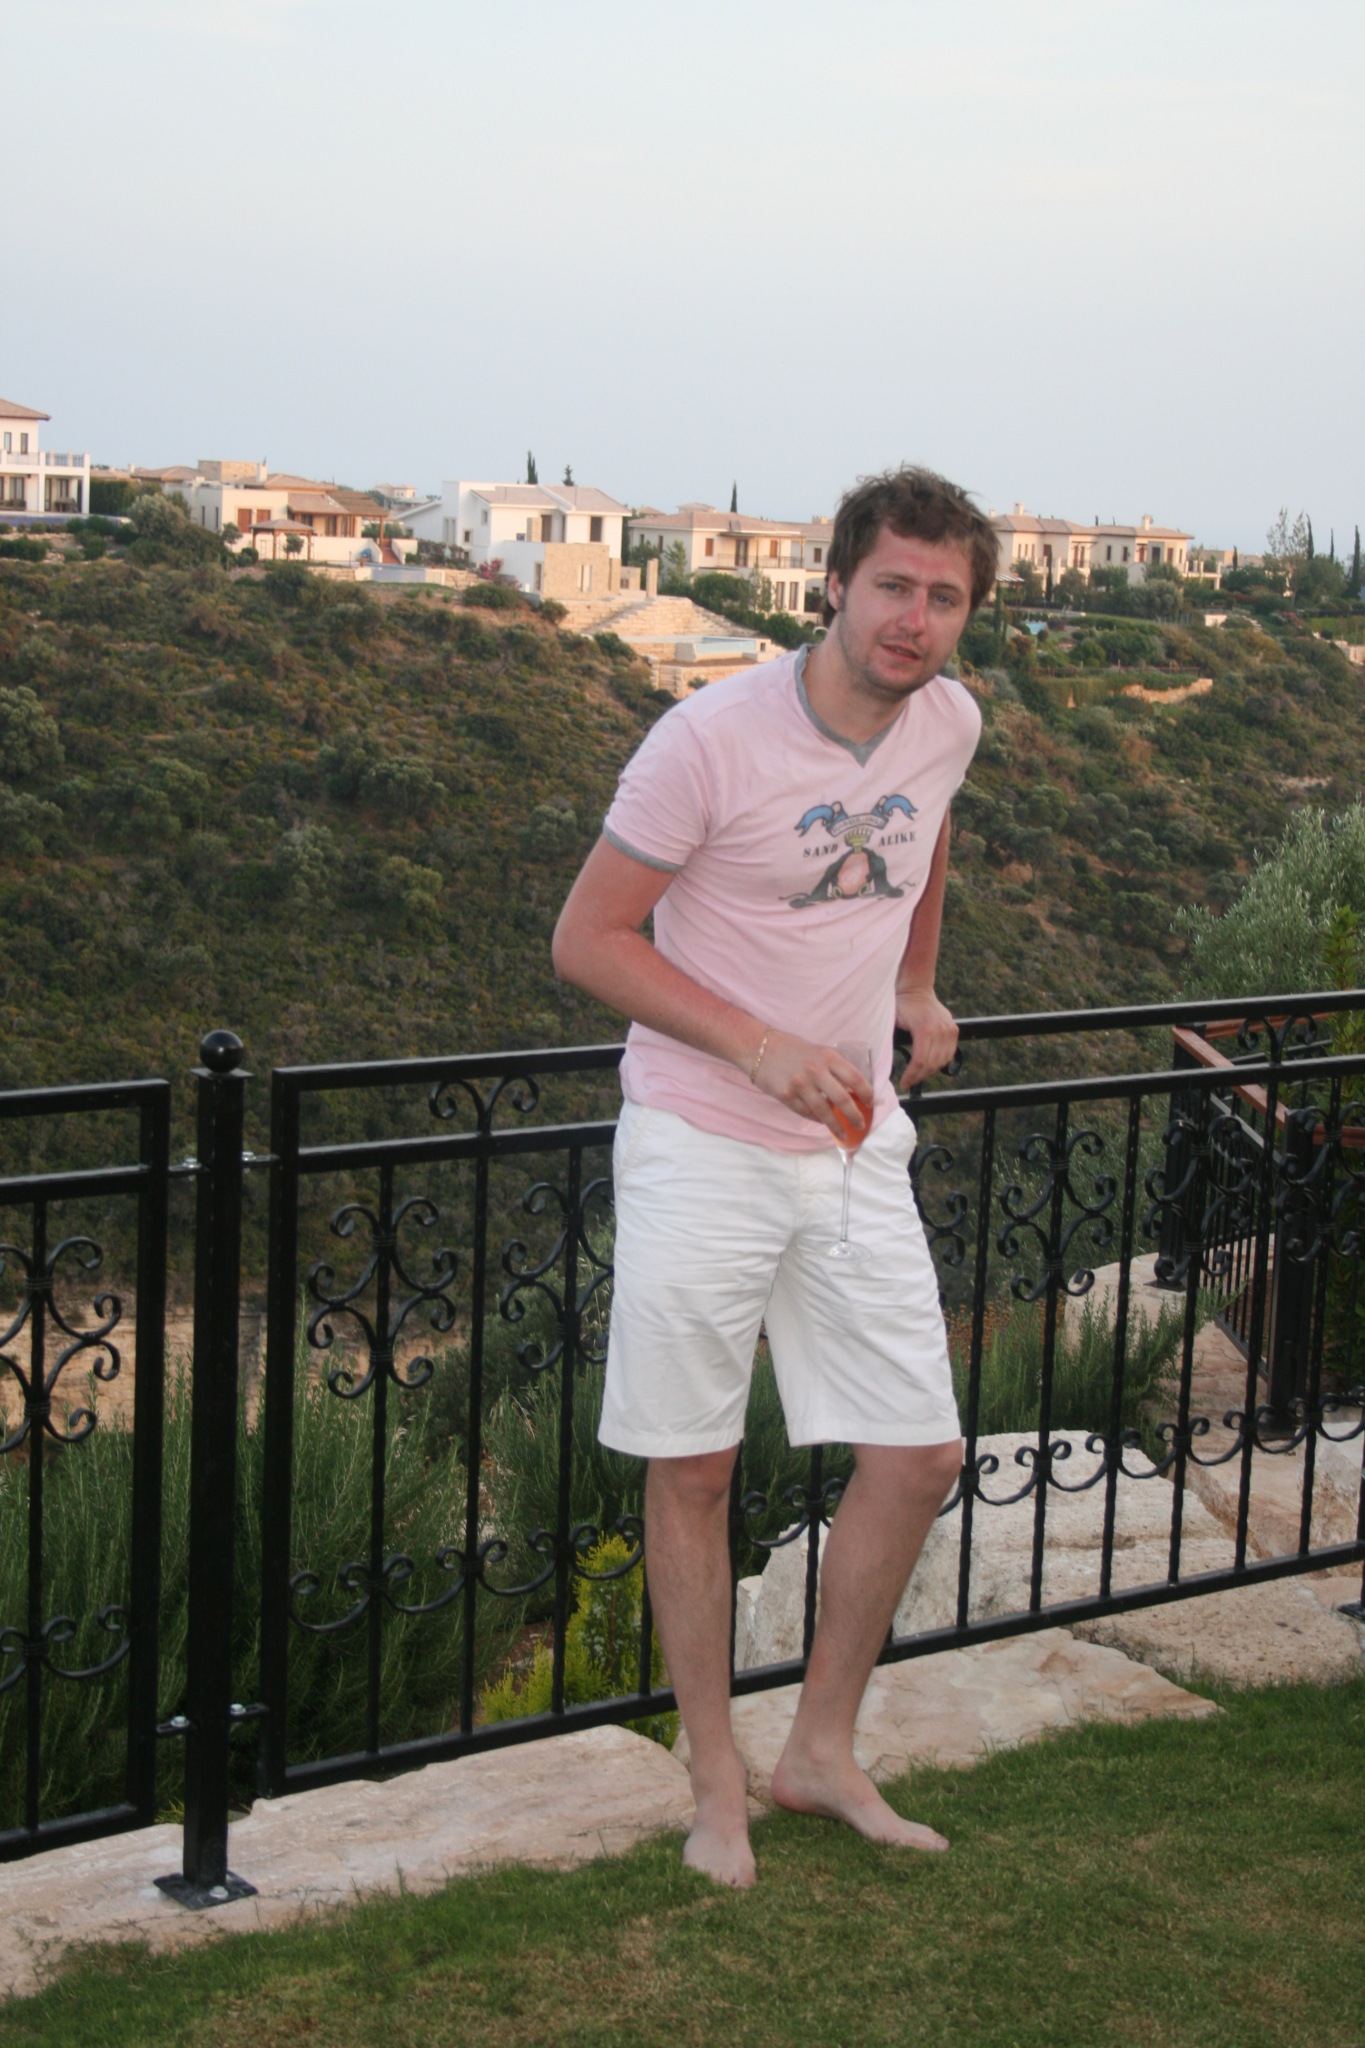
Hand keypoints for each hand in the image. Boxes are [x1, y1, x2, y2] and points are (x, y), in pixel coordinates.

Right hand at [750, 1029, 873, 1140]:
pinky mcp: (786, 1095)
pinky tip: (822, 1122)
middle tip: (861, 1125)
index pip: (854, 1077)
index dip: (866, 1093)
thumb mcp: (818, 1051)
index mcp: (827, 1056)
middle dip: (855, 1115)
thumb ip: (834, 1068)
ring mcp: (800, 1084)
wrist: (760, 1048)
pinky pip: (806, 1112)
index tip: (870, 1103)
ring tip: (843, 1134)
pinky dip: (816, 1119)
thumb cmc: (792, 1049)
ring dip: (836, 1126)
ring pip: (824, 1111)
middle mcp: (815, 1070)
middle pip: (842, 1099)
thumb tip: (852, 1091)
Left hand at [895, 986, 957, 1089]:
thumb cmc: (901, 1005)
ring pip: (942, 1061)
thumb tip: (884, 1064)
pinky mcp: (954, 1029)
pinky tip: (929, 1065)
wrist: (916, 989)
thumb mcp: (892, 1023)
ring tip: (917, 1074)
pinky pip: (950, 1053)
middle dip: (919, 1076)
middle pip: (932, 1064)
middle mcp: (941, 1030)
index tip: (903, 1084)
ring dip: (930, 1071)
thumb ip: (892, 1042)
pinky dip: (940, 1062)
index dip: (912, 1076)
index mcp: (925, 1029)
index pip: (920, 1061)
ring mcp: (949, 1029)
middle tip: (908, 1082)